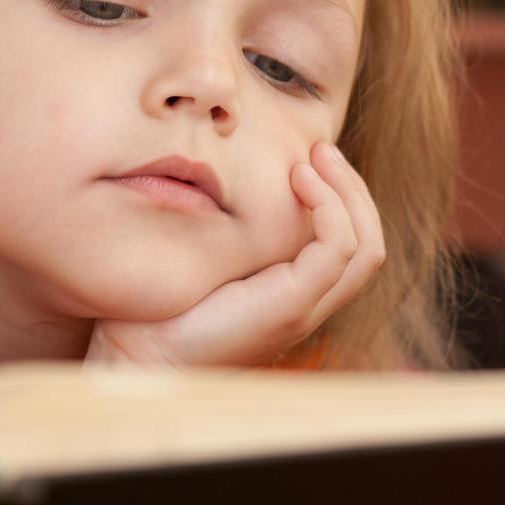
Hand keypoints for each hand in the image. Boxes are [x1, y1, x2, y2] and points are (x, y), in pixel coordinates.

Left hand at [84, 141, 385, 368]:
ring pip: (366, 245)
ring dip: (346, 192)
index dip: (340, 198)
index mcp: (290, 296)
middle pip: (368, 242)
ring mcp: (302, 310)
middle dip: (352, 188)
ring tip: (313, 157)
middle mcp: (306, 306)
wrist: (136, 356)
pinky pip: (337, 248)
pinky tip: (297, 179)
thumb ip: (219, 231)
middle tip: (322, 148)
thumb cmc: (154, 310)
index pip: (348, 245)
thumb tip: (207, 182)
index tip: (308, 159)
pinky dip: (328, 206)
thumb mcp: (197, 261)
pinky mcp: (289, 308)